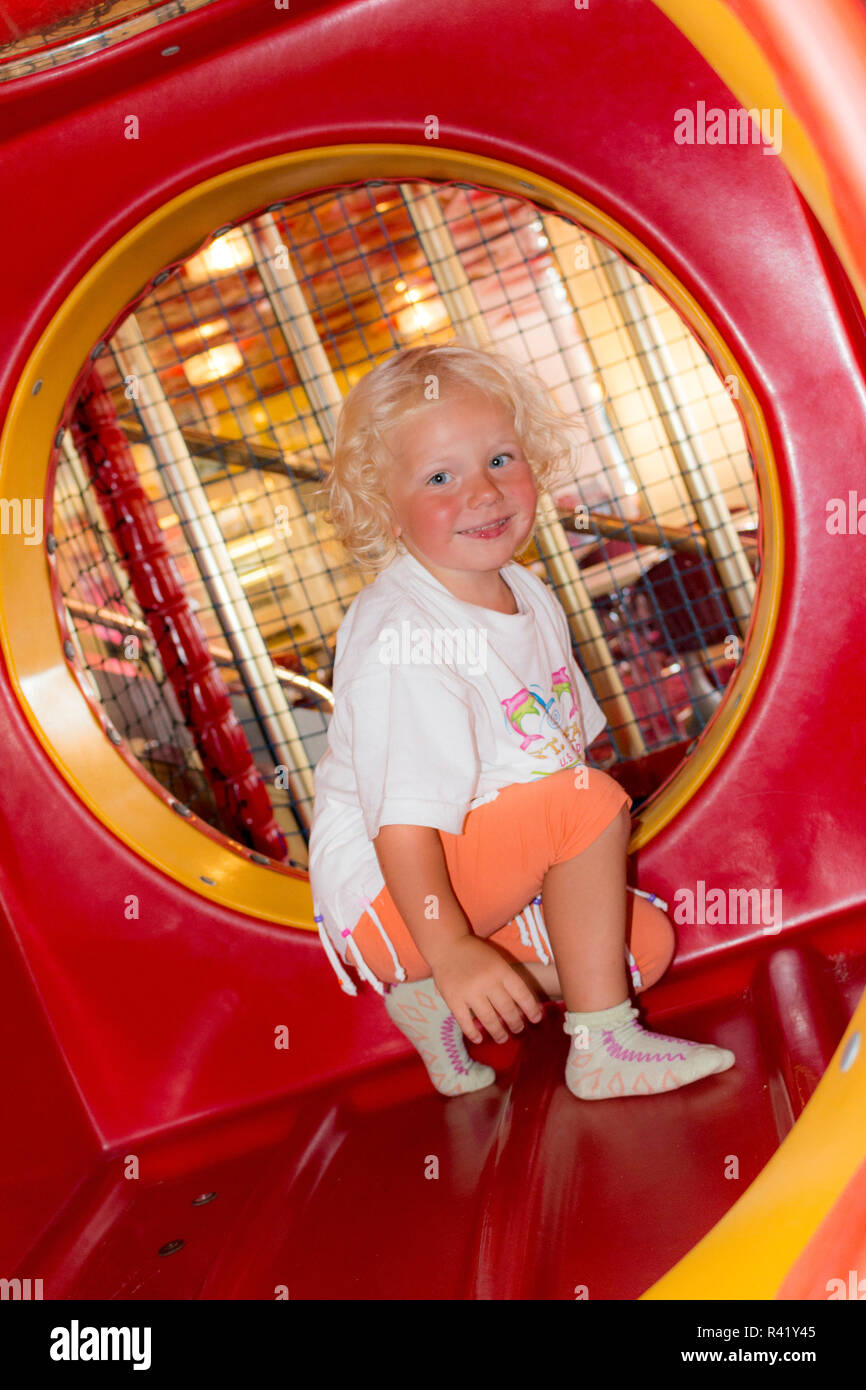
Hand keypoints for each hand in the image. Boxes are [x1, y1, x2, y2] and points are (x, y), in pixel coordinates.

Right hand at [430, 936, 544, 1044]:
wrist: (447, 945)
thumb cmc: (476, 954)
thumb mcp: (497, 961)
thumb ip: (509, 980)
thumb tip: (525, 1007)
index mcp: (501, 970)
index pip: (522, 993)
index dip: (531, 1009)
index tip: (537, 1019)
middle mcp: (487, 981)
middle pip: (507, 1009)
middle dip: (516, 1023)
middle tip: (518, 1030)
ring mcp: (469, 991)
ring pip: (489, 1019)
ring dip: (498, 1032)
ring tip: (502, 1038)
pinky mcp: (453, 999)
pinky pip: (465, 1022)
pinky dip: (473, 1033)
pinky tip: (479, 1038)